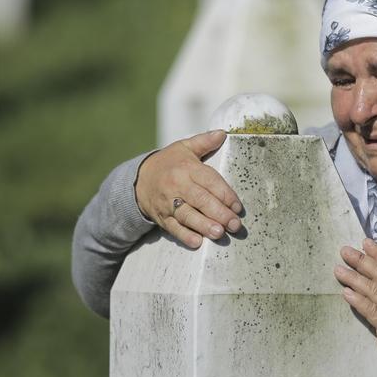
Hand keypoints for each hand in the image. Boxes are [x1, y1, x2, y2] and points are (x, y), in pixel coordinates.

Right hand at [136, 130, 242, 248]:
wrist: (139, 179)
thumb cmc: (169, 163)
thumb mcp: (184, 148)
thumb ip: (204, 141)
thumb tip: (222, 133)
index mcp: (186, 168)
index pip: (209, 181)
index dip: (225, 194)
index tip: (238, 206)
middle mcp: (177, 185)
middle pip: (201, 200)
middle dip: (219, 213)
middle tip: (235, 224)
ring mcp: (168, 203)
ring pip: (187, 215)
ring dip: (204, 225)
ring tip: (219, 233)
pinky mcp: (162, 217)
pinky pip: (173, 228)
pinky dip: (185, 236)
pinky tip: (197, 242)